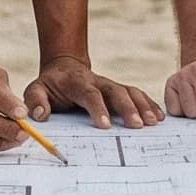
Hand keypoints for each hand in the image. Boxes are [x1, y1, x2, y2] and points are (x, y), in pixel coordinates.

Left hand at [25, 56, 163, 128]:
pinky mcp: (119, 90)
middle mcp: (98, 82)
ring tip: (154, 122)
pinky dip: (149, 104)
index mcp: (77, 83)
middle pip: (116, 92)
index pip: (89, 94)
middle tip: (137, 126)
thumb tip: (40, 115)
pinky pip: (137, 95)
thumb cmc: (50, 86)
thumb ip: (35, 101)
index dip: (98, 108)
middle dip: (128, 108)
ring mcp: (111, 85)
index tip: (105, 126)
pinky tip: (160, 117)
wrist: (64, 69)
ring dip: (143, 106)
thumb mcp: (36, 90)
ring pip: (130, 92)